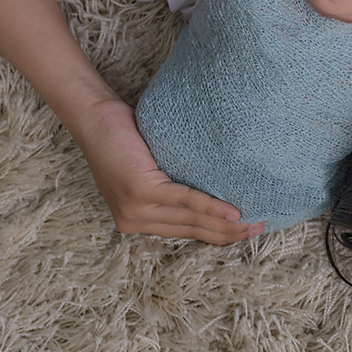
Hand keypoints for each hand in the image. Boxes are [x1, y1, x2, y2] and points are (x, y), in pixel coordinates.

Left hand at [75, 95, 261, 243]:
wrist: (93, 116)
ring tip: (253, 224)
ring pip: (190, 221)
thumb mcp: (146, 169)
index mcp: (134, 220)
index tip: (243, 233)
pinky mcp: (140, 191)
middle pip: (190, 231)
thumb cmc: (121, 135)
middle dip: (227, 234)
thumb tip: (212, 186)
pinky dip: (211, 207)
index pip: (182, 233)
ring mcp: (134, 208)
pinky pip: (184, 201)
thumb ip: (168, 186)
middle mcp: (132, 221)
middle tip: (258, 230)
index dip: (215, 236)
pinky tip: (232, 212)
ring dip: (225, 225)